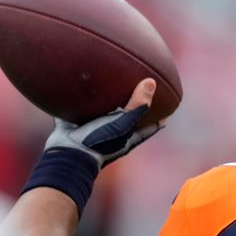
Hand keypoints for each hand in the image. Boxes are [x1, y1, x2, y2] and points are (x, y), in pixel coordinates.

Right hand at [44, 78, 163, 167]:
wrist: (66, 154)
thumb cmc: (99, 142)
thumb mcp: (122, 123)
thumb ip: (137, 106)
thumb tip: (151, 82)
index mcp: (129, 136)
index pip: (151, 125)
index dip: (160, 116)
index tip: (170, 103)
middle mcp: (113, 133)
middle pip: (128, 117)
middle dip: (134, 105)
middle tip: (140, 86)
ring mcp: (93, 129)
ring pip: (102, 112)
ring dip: (106, 100)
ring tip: (110, 81)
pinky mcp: (75, 124)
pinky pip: (77, 108)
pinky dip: (79, 98)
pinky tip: (78, 82)